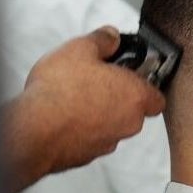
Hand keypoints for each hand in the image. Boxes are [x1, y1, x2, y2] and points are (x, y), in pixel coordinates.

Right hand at [1, 27, 164, 192]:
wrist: (34, 130)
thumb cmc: (61, 91)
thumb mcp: (80, 49)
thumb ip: (102, 40)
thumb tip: (111, 36)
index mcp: (136, 97)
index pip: (157, 97)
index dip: (146, 86)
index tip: (131, 75)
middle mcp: (129, 123)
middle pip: (134, 111)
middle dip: (119, 97)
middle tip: (99, 81)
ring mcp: (109, 142)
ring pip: (112, 126)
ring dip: (100, 113)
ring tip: (76, 96)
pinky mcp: (88, 155)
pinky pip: (92, 138)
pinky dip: (83, 128)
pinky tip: (64, 115)